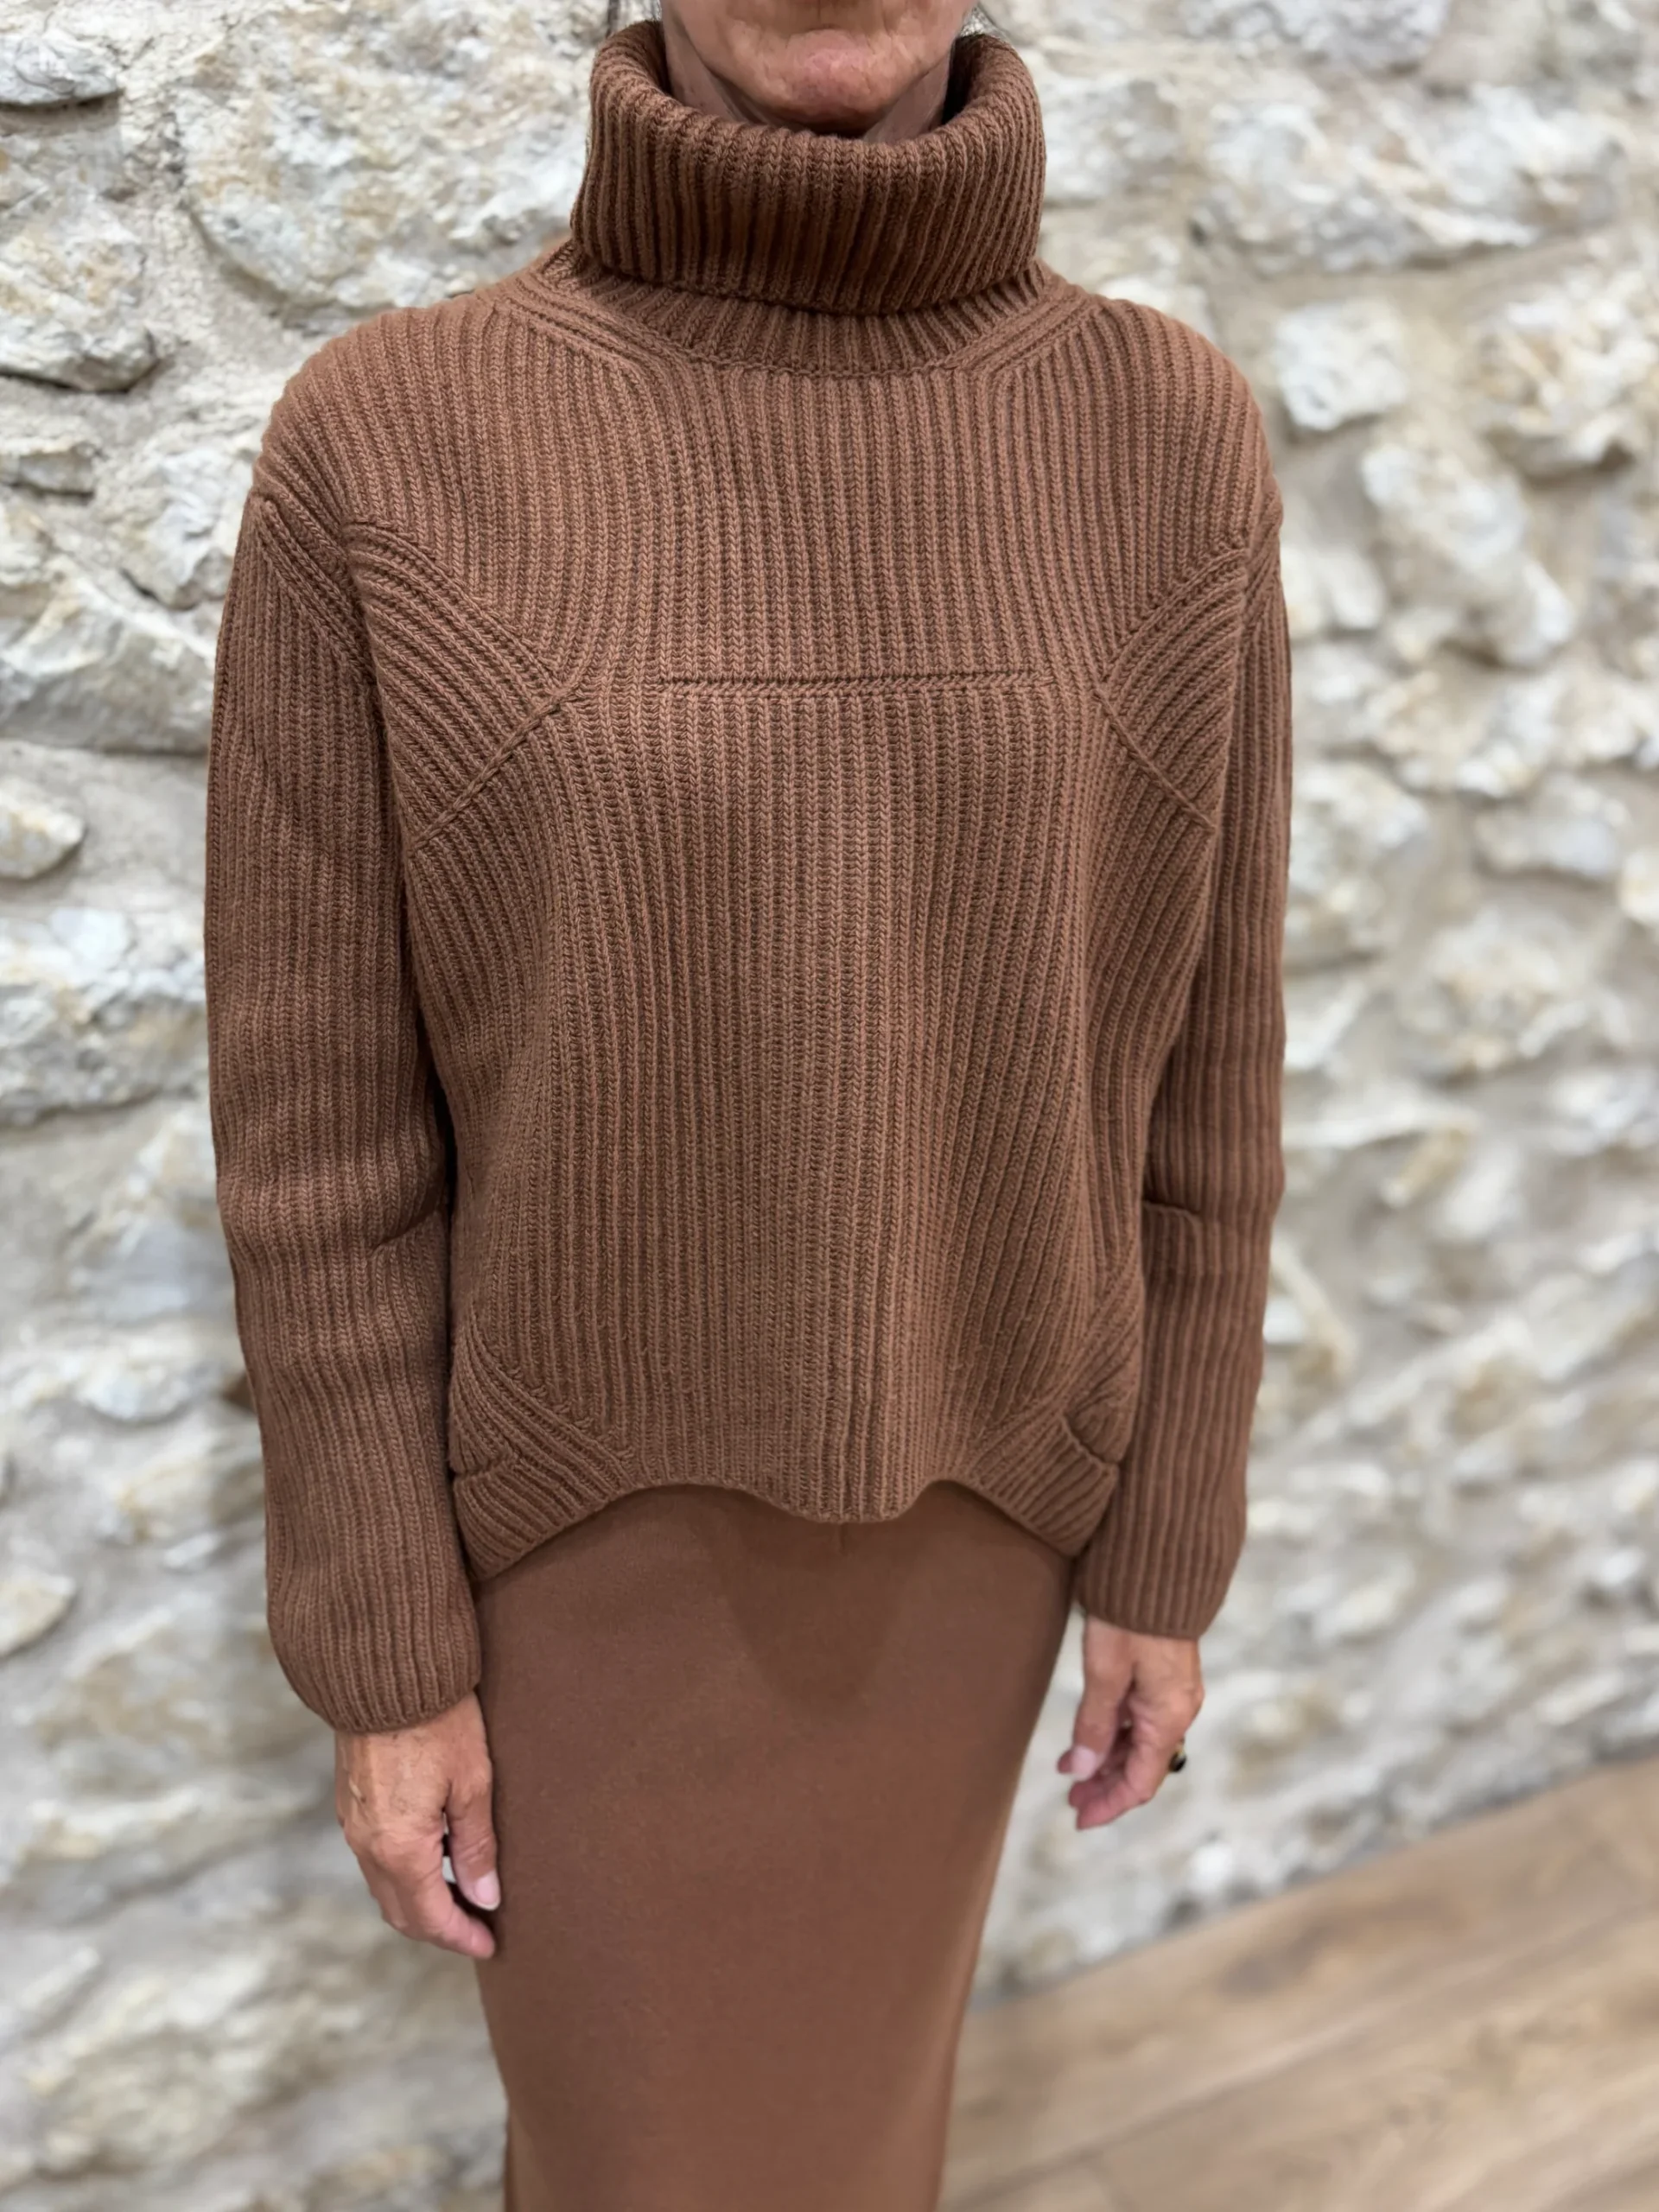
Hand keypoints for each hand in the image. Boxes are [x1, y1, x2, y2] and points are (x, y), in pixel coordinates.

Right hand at [334, 1691, 499, 1958]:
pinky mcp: (348, 1803)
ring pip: (384, 1886)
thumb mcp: (472, 1781)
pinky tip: (432, 1859)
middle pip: (401, 1911)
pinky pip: (373, 1858)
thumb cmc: (437, 1719)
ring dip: (419, 1902)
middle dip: (439, 1928)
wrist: (383, 1668)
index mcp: (399, 1847)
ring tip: (462, 1896)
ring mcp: (351, 1824)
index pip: (430, 1916)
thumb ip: (476, 1845)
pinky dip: (402, 1874)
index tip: (490, 1944)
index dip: (461, 1936)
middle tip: (478, 1929)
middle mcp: (366, 1844)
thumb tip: (485, 1896)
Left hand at [1057, 1618, 1202, 1828]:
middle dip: (1106, 1786)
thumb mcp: (1105, 1672)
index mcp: (1169, 1717)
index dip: (1111, 1804)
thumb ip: (1094, 1724)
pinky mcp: (1165, 1677)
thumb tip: (1083, 1771)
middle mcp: (1178, 1710)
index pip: (1141, 1781)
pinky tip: (1089, 1737)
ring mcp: (1174, 1694)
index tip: (1080, 1819)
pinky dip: (1115, 1734)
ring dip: (1107, 1760)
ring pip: (1140, 1743)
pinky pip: (1142, 1720)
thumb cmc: (1131, 1616)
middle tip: (1070, 1799)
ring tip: (1071, 1772)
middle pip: (1142, 1766)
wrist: (1158, 1564)